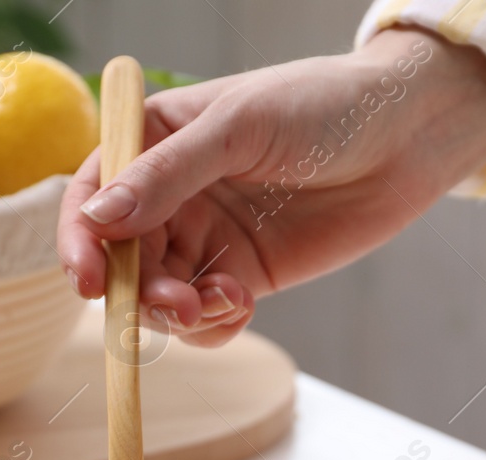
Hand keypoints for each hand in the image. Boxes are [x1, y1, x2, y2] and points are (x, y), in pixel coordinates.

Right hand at [57, 28, 485, 344]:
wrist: (404, 135)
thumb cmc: (321, 106)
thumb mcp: (238, 126)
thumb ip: (168, 175)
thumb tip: (100, 219)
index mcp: (152, 141)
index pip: (91, 195)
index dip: (81, 240)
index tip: (89, 280)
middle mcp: (170, 194)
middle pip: (121, 260)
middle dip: (137, 291)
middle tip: (175, 306)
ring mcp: (206, 239)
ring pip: (159, 297)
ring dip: (174, 315)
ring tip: (220, 306)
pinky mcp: (244, 276)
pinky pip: (205, 318)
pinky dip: (212, 326)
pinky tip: (241, 306)